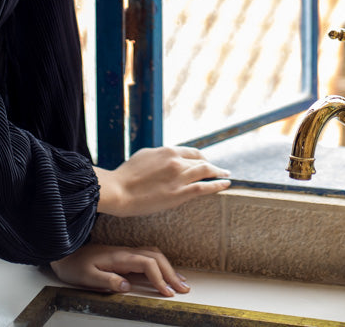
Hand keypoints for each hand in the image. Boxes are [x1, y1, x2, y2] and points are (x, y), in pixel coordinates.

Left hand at [50, 243, 190, 295]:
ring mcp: (126, 252)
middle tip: (184, 289)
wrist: (66, 253)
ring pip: (155, 255)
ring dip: (169, 268)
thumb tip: (127, 286)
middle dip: (171, 273)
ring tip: (180, 281)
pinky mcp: (125, 256)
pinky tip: (165, 272)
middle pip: (156, 258)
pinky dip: (161, 264)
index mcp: (119, 257)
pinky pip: (149, 257)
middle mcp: (126, 252)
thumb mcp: (87, 277)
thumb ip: (107, 281)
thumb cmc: (75, 265)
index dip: (159, 278)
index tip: (168, 292)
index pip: (147, 264)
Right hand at [95, 145, 230, 216]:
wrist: (118, 191)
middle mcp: (177, 161)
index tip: (205, 161)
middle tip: (220, 169)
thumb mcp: (144, 156)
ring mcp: (179, 177)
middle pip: (201, 161)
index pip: (192, 152)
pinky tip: (225, 184)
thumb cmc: (126, 175)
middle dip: (212, 165)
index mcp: (168, 151)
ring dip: (219, 172)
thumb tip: (167, 157)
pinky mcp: (179, 194)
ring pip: (206, 171)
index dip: (201, 157)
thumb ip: (160, 156)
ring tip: (226, 175)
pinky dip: (217, 184)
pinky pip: (204, 187)